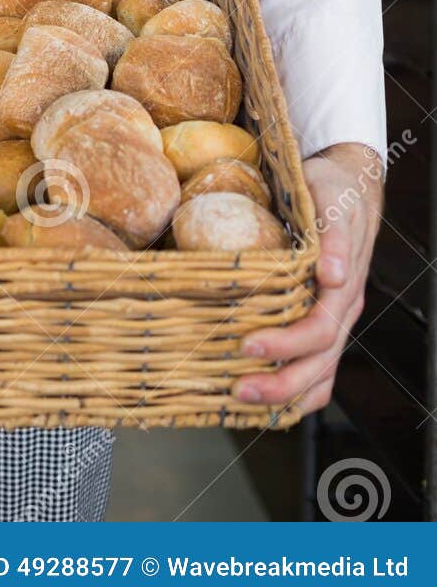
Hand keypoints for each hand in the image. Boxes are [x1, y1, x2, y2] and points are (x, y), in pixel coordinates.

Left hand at [234, 141, 382, 415]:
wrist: (349, 185)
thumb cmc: (333, 191)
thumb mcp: (332, 202)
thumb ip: (335, 239)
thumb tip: (333, 277)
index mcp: (345, 288)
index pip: (320, 330)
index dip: (286, 345)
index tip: (248, 345)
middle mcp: (342, 311)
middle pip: (319, 364)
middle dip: (280, 384)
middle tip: (238, 390)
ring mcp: (334, 319)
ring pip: (319, 374)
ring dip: (285, 395)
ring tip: (241, 400)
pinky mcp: (321, 319)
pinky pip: (316, 368)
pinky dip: (295, 391)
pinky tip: (265, 401)